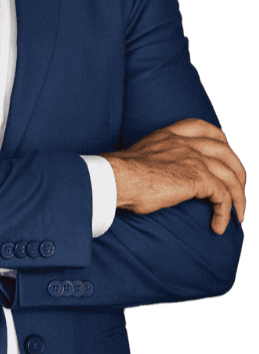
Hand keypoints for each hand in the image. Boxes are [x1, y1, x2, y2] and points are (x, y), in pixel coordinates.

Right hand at [102, 119, 246, 234]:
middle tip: (238, 187)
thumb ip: (152, 160)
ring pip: (230, 176)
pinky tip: (218, 225)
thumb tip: (150, 175)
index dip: (219, 138)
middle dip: (237, 170)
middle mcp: (184, 144)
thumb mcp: (137, 157)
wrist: (115, 177)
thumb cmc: (117, 173)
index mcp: (167, 136)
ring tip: (235, 213)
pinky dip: (226, 213)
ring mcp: (194, 160)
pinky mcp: (199, 179)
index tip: (224, 148)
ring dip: (237, 197)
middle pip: (225, 152)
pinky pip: (223, 197)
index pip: (201, 128)